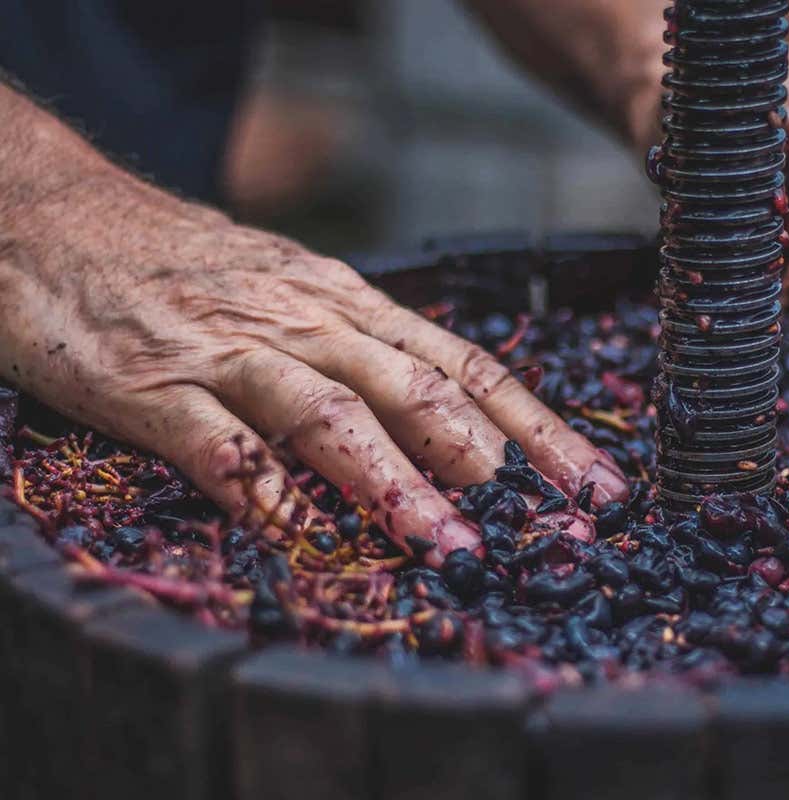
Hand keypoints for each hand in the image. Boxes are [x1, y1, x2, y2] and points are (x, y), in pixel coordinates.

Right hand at [0, 179, 625, 563]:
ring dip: (393, 480)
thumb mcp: (294, 292)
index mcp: (349, 304)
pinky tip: (294, 534)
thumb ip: (364, 353)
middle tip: (543, 523)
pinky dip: (259, 489)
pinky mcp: (152, 383)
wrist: (54, 214)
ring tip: (445, 541)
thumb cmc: (189, 266)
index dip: (538, 426)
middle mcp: (308, 322)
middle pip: (418, 388)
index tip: (595, 484)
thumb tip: (457, 423)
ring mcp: (231, 351)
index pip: (466, 365)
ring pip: (329, 413)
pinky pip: (215, 442)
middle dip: (488, 457)